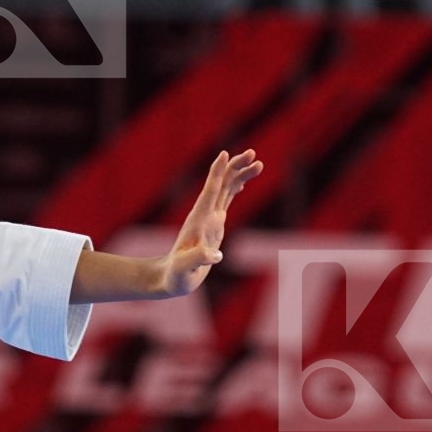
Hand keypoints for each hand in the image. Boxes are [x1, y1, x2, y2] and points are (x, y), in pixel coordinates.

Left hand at [155, 149, 262, 297]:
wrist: (173, 278)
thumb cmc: (177, 275)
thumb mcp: (185, 269)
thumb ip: (197, 259)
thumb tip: (215, 256)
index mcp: (199, 220)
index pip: (209, 192)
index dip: (216, 173)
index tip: (224, 154)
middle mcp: (205, 215)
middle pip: (222, 184)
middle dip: (236, 167)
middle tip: (254, 154)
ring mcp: (210, 218)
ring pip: (227, 189)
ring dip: (240, 175)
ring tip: (259, 164)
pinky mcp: (215, 225)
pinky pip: (226, 201)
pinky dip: (235, 189)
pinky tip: (243, 183)